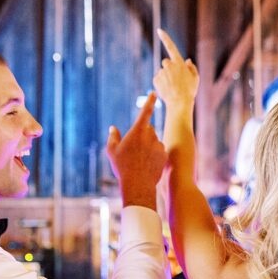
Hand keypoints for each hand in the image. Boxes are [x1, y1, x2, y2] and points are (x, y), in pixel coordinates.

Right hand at [106, 92, 166, 208]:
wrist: (138, 184)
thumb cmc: (123, 167)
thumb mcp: (112, 151)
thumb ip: (113, 137)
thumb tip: (113, 128)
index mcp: (138, 131)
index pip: (145, 112)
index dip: (149, 101)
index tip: (153, 93)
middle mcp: (151, 136)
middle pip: (148, 129)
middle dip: (143, 134)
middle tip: (134, 149)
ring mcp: (159, 145)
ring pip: (154, 140)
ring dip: (149, 146)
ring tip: (140, 160)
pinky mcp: (165, 154)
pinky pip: (159, 150)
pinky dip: (155, 155)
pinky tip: (148, 165)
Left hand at [153, 29, 198, 110]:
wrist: (179, 103)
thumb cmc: (189, 90)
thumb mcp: (195, 78)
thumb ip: (191, 67)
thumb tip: (186, 61)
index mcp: (178, 62)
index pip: (171, 46)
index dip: (165, 38)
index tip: (159, 30)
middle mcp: (168, 65)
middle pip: (167, 62)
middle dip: (169, 68)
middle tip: (176, 79)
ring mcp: (161, 72)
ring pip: (162, 71)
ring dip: (166, 76)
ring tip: (172, 87)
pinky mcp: (156, 79)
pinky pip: (158, 78)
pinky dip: (161, 82)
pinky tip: (167, 89)